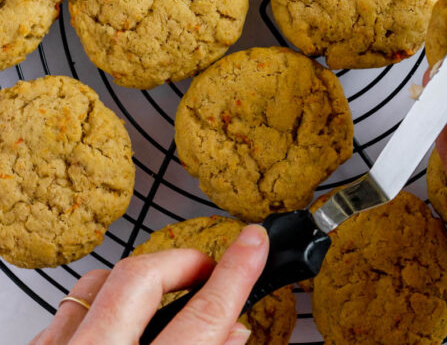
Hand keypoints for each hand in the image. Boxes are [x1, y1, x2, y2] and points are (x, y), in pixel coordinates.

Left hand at [30, 224, 268, 344]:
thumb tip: (235, 329)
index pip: (204, 316)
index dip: (237, 272)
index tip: (255, 242)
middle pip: (142, 276)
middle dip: (184, 262)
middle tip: (207, 271)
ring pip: (99, 283)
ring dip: (139, 281)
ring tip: (162, 300)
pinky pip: (67, 308)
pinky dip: (98, 305)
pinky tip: (115, 322)